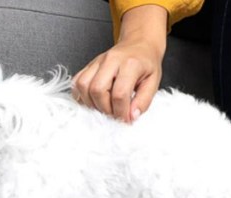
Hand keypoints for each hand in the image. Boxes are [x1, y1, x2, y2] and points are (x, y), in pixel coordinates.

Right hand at [72, 5, 167, 122]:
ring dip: (92, 103)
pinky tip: (93, 101)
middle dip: (105, 109)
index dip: (121, 112)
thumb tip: (131, 117)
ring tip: (105, 108)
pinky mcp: (89, 64)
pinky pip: (77, 81)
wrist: (139, 44)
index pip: (119, 94)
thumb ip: (143, 101)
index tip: (126, 120)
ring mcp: (97, 61)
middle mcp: (111, 60)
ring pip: (83, 85)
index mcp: (130, 64)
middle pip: (97, 90)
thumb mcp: (154, 82)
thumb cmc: (147, 63)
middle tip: (115, 114)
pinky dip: (81, 95)